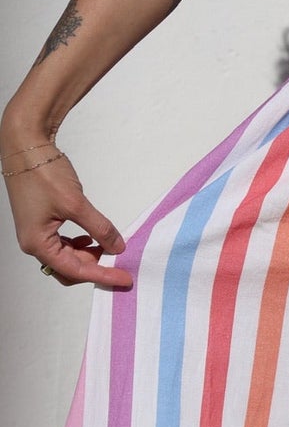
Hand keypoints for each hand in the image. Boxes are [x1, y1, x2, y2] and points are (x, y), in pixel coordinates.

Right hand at [3, 150, 132, 288]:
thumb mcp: (77, 204)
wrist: (26, 148)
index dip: (102, 275)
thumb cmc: (43, 174)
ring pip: (66, 257)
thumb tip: (117, 246)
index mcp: (38, 243)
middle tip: (120, 265)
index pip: (75, 271)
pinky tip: (92, 238)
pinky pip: (62, 244)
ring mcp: (37, 233)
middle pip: (68, 269)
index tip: (124, 278)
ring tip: (110, 248)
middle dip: (95, 268)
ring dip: (88, 256)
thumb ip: (99, 228)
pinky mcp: (42, 222)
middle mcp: (34, 243)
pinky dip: (80, 245)